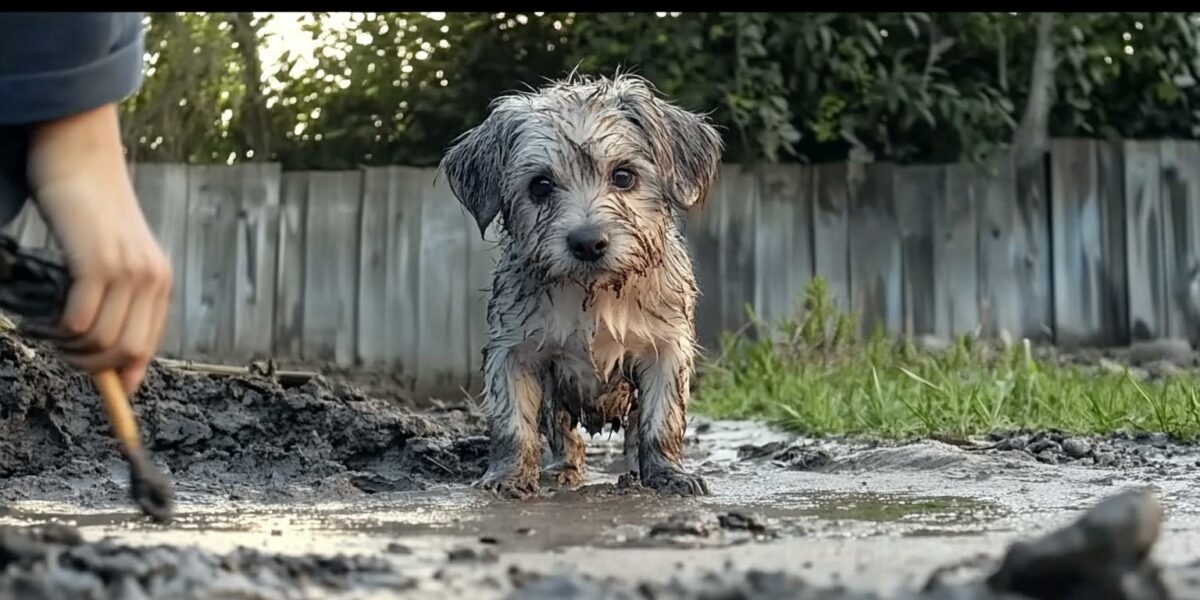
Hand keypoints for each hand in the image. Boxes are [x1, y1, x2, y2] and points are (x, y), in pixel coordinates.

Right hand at [26, 103, 171, 394]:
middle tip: (62, 353)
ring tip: (52, 337)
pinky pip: (81, 321)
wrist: (80, 156)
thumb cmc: (88, 208)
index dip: (125, 374)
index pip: (147, 346)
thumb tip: (108, 351)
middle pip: (126, 352)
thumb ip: (116, 297)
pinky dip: (61, 332)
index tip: (109, 392)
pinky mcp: (98, 263)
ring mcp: (127, 271)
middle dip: (92, 366)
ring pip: (102, 342)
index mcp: (158, 281)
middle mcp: (150, 279)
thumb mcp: (112, 256)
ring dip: (72, 351)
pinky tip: (48, 324)